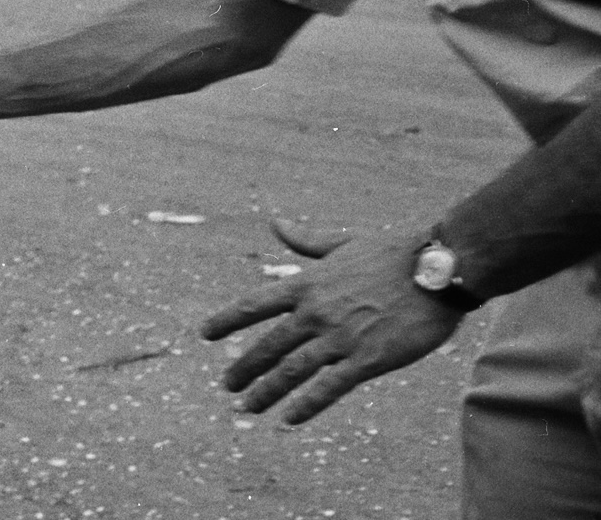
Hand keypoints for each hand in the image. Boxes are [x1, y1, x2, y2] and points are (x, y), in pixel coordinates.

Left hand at [199, 232, 462, 423]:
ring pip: (292, 371)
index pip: (253, 305)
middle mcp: (315, 312)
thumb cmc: (393, 254)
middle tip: (226, 386)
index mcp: (306, 284)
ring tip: (248, 407)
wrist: (438, 270)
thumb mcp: (341, 243)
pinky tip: (289, 419)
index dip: (226, 321)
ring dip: (266, 391)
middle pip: (269, 345)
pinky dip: (306, 405)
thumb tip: (275, 223)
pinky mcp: (368, 359)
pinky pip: (329, 388)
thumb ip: (307, 241)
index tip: (204, 334)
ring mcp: (340, 337)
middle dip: (244, 368)